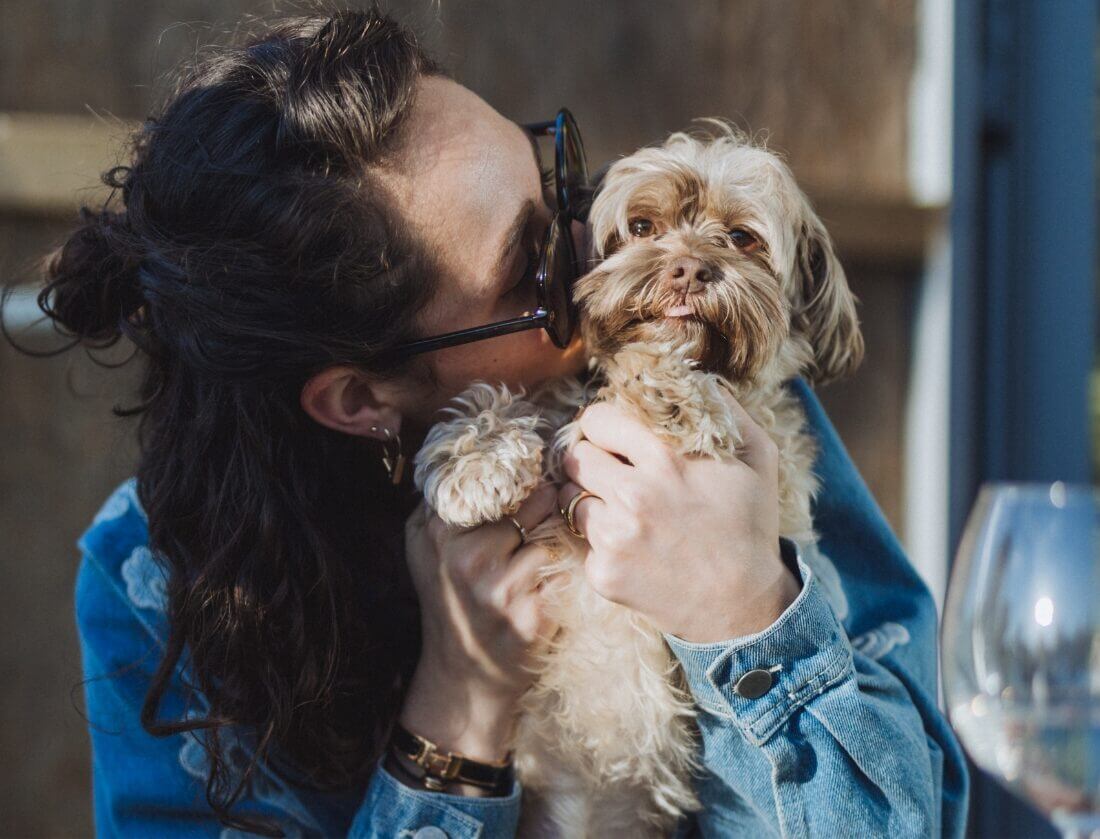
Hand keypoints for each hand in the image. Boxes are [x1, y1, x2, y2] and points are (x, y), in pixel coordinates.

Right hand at [400, 484, 559, 764]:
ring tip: (547, 552)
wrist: (467, 675)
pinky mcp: (530, 614)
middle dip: (547, 503)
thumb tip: (482, 444)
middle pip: (532, 500)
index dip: (520, 469)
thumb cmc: (452, 599)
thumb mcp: (428, 545)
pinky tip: (552, 581)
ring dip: (559, 538)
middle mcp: (464, 556)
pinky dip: (566, 570)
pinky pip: (565, 569)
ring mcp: (498, 587)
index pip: (490, 474)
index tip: (535, 465)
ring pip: (553, 533)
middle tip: (549, 513)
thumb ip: (446, 497)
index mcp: (437, 530)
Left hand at [557, 392, 800, 643]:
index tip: (614, 437)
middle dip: (589, 459)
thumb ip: (728, 411)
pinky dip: (598, 542)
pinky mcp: (602, 573)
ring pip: (570, 498)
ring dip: (589, 499)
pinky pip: (581, 542)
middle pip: (574, 456)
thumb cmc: (749, 528)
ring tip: (622, 510)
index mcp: (666, 460)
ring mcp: (614, 537)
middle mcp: (634, 495)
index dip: (604, 426)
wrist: (742, 607)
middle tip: (611, 472)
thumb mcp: (759, 458)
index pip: (597, 419)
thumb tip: (698, 378)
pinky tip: (631, 548)